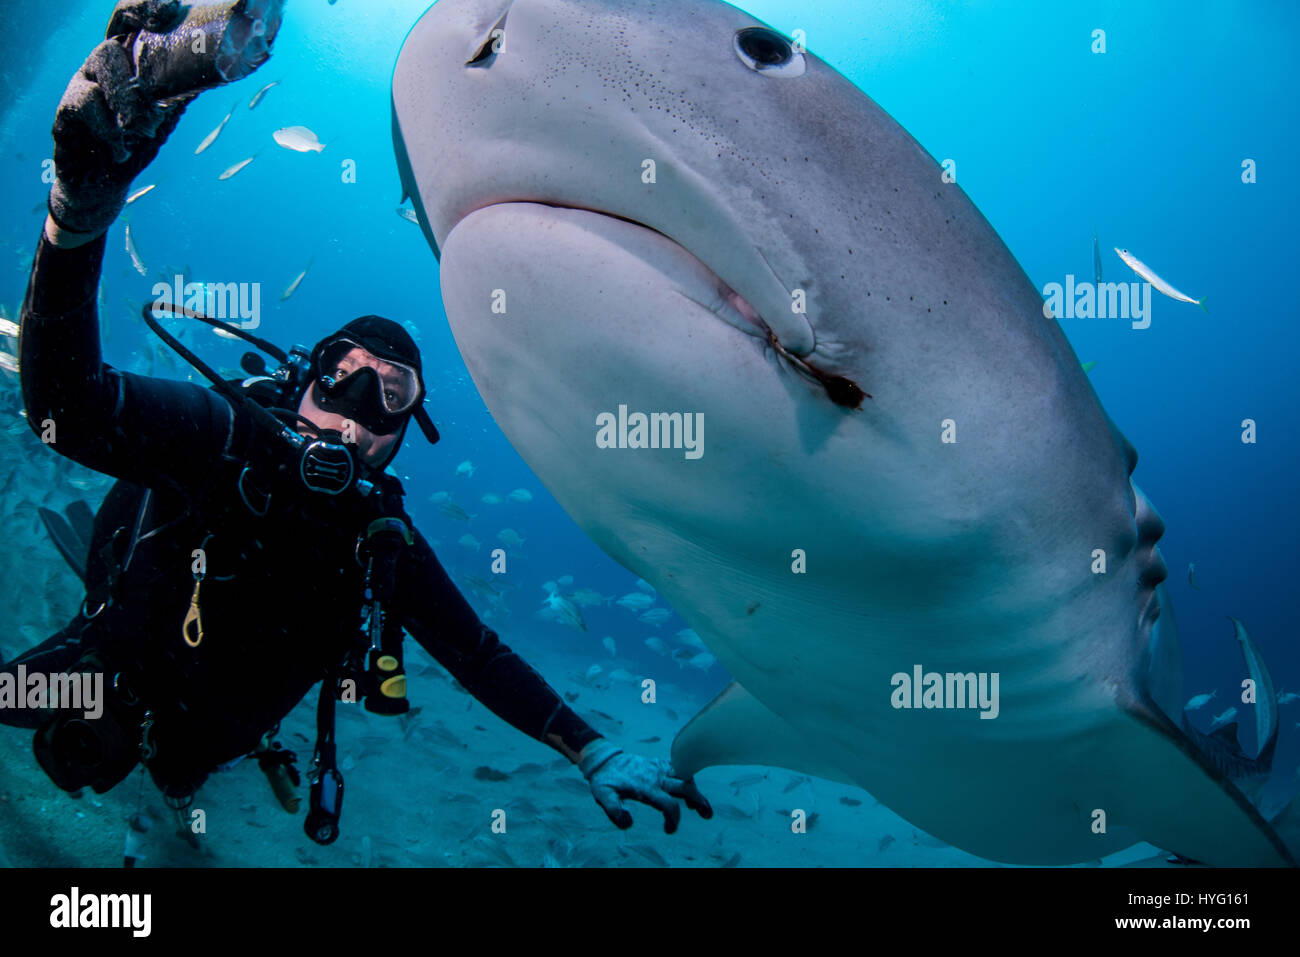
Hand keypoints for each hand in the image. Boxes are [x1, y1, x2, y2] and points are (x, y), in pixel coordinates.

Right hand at [46, 1, 192, 238]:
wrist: (102, 183)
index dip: (141, 8)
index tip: (166, 6)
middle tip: (156, 108)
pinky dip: (108, 129)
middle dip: (135, 75)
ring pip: (100, 67)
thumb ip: (179, 93)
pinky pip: (84, 103)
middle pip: (111, 47)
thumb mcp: (164, 117)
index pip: (127, 23)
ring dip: (126, 102)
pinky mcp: (65, 110)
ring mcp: (80, 85)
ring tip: (142, 130)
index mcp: (126, 63)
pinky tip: (121, 149)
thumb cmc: (134, 143)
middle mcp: (100, 66)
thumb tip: (216, 73)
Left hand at [579, 740, 712, 832]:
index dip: (673, 819)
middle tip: (707, 815)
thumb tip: (629, 823)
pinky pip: (678, 768)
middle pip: (685, 787)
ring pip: (685, 777)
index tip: (668, 830)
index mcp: (646, 787)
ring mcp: (659, 768)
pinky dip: (687, 778)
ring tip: (700, 806)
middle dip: (699, 801)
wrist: (604, 759)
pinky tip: (688, 788)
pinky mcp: (658, 763)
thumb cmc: (604, 780)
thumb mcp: (603, 795)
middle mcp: (656, 776)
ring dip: (695, 790)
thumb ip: (613, 810)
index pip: (669, 804)